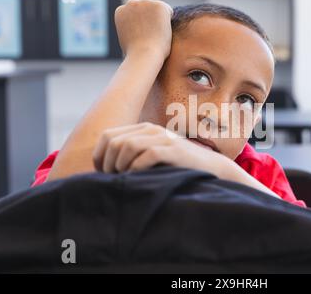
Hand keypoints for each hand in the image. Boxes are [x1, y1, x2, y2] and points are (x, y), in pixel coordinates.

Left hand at [92, 122, 227, 174]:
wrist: (210, 167)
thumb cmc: (178, 166)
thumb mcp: (152, 156)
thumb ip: (133, 155)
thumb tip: (104, 169)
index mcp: (143, 129)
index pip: (108, 136)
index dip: (99, 156)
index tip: (103, 174)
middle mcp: (151, 129)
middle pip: (114, 142)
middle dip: (108, 164)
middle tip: (113, 180)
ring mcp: (163, 138)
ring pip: (127, 147)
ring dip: (120, 167)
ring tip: (125, 180)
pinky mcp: (173, 149)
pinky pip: (146, 155)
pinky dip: (137, 169)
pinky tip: (139, 179)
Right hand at [114, 0, 172, 58]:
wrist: (143, 54)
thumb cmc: (135, 54)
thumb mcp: (125, 40)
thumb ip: (129, 30)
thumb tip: (134, 32)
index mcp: (121, 11)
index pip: (135, 13)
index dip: (142, 25)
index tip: (144, 36)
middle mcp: (131, 4)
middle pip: (146, 8)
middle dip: (150, 19)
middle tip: (153, 36)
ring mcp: (145, 3)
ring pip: (157, 9)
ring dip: (159, 19)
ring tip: (159, 35)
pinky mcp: (158, 5)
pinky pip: (168, 11)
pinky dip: (169, 20)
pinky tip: (166, 31)